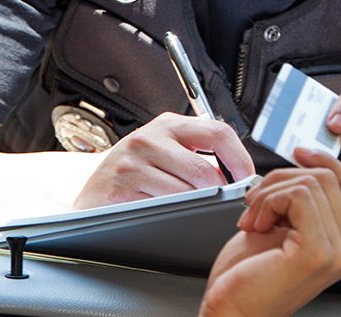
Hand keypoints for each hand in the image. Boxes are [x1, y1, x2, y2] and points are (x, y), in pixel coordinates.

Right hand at [73, 112, 253, 208]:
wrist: (93, 195)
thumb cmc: (134, 175)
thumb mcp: (165, 151)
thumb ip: (197, 153)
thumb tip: (238, 173)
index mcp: (168, 125)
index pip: (219, 132)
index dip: (240, 159)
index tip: (247, 179)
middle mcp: (150, 138)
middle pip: (205, 170)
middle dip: (219, 194)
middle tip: (220, 205)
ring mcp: (133, 162)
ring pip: (187, 193)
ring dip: (195, 207)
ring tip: (185, 209)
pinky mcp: (121, 186)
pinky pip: (163, 206)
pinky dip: (172, 214)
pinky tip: (162, 212)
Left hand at [200, 148, 340, 316]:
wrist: (230, 312)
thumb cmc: (244, 279)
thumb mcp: (276, 227)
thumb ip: (297, 202)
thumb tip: (301, 166)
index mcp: (338, 243)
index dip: (326, 162)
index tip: (300, 152)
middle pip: (328, 178)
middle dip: (281, 179)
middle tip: (256, 203)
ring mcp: (335, 252)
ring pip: (311, 182)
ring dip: (269, 193)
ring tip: (253, 219)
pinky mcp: (317, 251)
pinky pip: (299, 196)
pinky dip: (269, 202)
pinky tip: (256, 226)